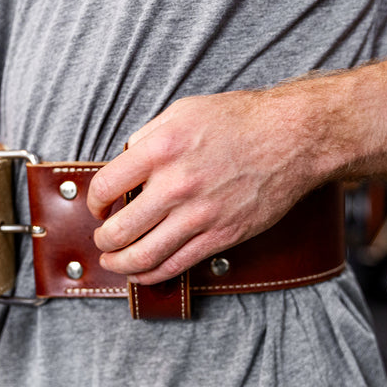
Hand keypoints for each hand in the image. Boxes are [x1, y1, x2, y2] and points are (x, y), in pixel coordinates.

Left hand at [86, 89, 330, 284]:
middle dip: (103, 240)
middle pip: (118, 230)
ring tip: (115, 261)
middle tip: (102, 239)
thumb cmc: (241, 120)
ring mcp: (198, 215)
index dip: (93, 202)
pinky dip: (151, 274)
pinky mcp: (220, 235)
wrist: (292, 138)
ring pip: (142, 256)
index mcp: (160, 148)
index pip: (105, 187)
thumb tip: (124, 162)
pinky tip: (142, 272)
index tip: (97, 206)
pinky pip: (176, 264)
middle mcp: (176, 184)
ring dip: (120, 264)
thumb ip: (148, 138)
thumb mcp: (183, 112)